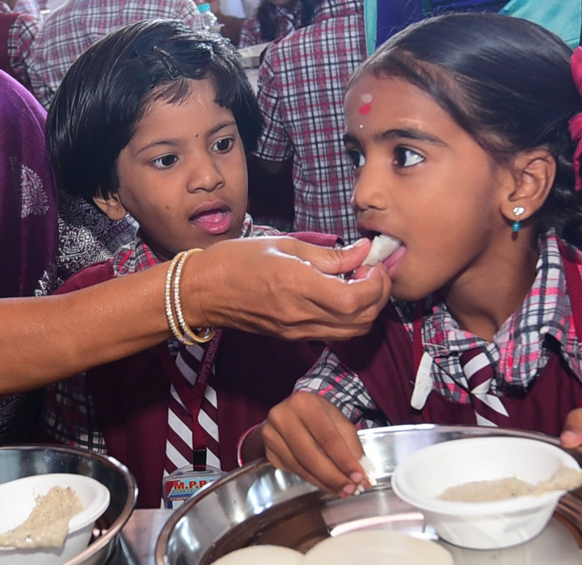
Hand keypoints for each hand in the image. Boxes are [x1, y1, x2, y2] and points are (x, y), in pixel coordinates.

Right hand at [183, 236, 389, 340]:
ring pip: (352, 331)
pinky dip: (349, 317)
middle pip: (361, 319)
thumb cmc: (234, 261)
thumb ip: (327, 253)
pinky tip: (340, 294)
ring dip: (366, 309)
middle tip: (372, 271)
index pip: (355, 298)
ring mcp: (297, 329)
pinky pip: (334, 333)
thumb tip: (362, 251)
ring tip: (358, 282)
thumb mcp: (282, 245)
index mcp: (297, 284)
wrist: (202, 292)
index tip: (374, 263)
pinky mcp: (292, 336)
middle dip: (378, 296)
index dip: (376, 283)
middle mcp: (300, 313)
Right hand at [263, 391, 368, 495]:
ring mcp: (271, 434)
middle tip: (351, 489)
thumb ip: (350, 442)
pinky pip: (293, 470)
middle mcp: (282, 416)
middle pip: (312, 454)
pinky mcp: (269, 451)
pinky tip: (326, 485)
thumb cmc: (316, 416)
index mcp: (304, 403)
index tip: (359, 477)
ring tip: (342, 490)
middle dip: (334, 476)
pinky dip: (313, 480)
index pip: (328, 437)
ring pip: (301, 466)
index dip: (344, 460)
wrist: (287, 414)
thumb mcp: (335, 419)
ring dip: (324, 482)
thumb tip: (360, 469)